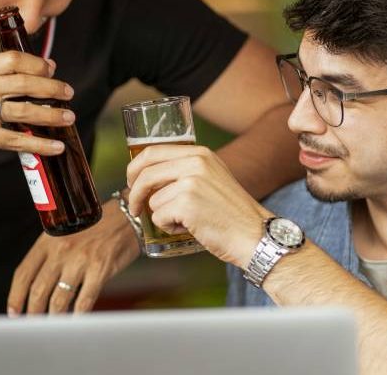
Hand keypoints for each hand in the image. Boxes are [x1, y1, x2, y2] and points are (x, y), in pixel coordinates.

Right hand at [0, 51, 75, 161]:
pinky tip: (56, 146)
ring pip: (22, 111)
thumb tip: (49, 66)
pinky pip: (15, 140)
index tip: (53, 70)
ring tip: (69, 118)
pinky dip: (39, 143)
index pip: (13, 59)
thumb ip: (7, 72)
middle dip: (51, 88)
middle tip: (68, 93)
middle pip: (22, 84)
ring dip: (51, 115)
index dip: (37, 64)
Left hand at [7, 200, 140, 314]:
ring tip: (52, 326)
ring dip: (53, 317)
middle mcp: (61, 250)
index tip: (13, 312)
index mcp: (48, 241)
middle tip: (32, 324)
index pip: (23, 273)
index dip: (15, 296)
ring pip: (59, 299)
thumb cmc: (94, 226)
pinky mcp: (100, 269)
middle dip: (33, 312)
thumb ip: (49, 255)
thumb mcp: (64, 233)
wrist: (125, 216)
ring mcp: (80, 260)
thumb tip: (36, 286)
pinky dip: (78, 315)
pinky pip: (84, 300)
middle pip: (38, 290)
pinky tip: (75, 321)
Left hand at [126, 145, 270, 268]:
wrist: (255, 235)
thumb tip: (147, 176)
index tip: (131, 181)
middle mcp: (195, 162)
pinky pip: (159, 217)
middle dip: (134, 192)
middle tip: (135, 206)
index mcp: (200, 153)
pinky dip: (170, 227)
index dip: (135, 167)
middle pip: (145, 173)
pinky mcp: (187, 204)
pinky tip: (191, 228)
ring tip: (187, 221)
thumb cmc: (231, 213)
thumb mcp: (213, 178)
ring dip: (163, 216)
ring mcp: (191, 182)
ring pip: (152, 200)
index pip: (153, 151)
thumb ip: (186, 170)